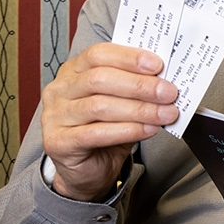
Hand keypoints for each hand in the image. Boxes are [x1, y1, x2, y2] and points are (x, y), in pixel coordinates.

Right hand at [40, 43, 178, 200]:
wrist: (88, 169)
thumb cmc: (106, 129)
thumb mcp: (122, 101)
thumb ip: (136, 88)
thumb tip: (165, 80)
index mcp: (73, 71)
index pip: (98, 54)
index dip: (129, 58)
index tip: (158, 65)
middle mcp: (59, 90)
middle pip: (100, 79)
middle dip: (140, 85)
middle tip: (168, 93)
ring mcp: (55, 116)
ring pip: (100, 106)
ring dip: (139, 109)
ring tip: (165, 114)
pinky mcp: (58, 142)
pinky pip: (96, 133)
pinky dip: (128, 130)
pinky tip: (149, 129)